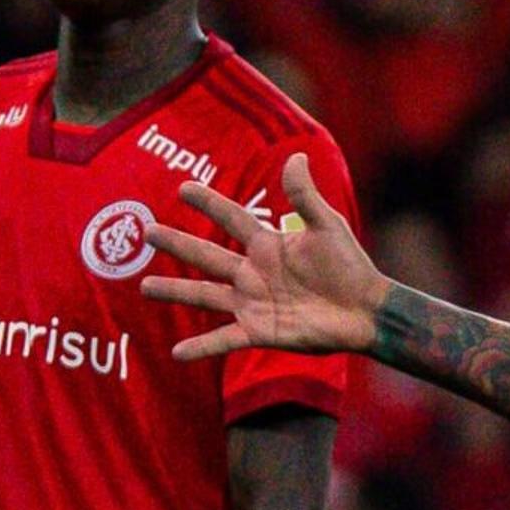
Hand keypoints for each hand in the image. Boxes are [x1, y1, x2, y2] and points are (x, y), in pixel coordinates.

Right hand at [141, 151, 385, 363]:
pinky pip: (224, 339)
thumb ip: (305, 196)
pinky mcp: (259, 331)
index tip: (183, 188)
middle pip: (207, 255)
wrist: (364, 310)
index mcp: (268, 245)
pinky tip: (176, 353)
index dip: (208, 203)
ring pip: (205, 295)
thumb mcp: (327, 225)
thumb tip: (296, 156)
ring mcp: (253, 303)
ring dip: (175, 291)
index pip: (231, 218)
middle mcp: (253, 273)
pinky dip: (201, 347)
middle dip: (177, 243)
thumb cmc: (350, 266)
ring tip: (145, 287)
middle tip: (146, 231)